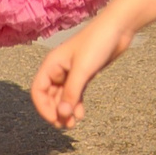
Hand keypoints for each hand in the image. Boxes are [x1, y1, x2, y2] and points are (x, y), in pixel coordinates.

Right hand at [30, 13, 129, 129]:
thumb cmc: (97, 43)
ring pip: (62, 97)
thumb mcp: (83, 70)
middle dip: (56, 111)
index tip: (55, 120)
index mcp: (52, 64)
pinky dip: (75, 105)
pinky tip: (81, 114)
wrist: (118, 29)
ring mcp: (71, 72)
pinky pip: (74, 94)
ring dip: (66, 110)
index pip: (38, 90)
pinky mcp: (83, 74)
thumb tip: (62, 114)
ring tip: (73, 123)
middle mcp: (58, 69)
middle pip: (49, 96)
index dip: (43, 107)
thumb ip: (71, 93)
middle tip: (66, 125)